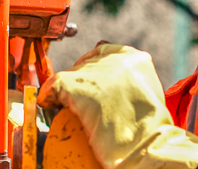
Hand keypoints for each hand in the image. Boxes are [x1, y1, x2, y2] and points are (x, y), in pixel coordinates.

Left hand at [40, 44, 197, 168]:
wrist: (144, 145)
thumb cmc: (149, 131)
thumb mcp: (145, 97)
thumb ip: (128, 85)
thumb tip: (107, 88)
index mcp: (135, 59)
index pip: (104, 52)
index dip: (93, 69)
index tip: (89, 83)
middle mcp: (115, 58)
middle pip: (86, 63)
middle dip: (81, 83)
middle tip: (79, 102)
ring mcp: (95, 71)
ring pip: (70, 75)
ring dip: (67, 92)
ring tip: (68, 107)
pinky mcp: (75, 85)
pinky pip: (52, 87)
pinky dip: (49, 96)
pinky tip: (50, 105)